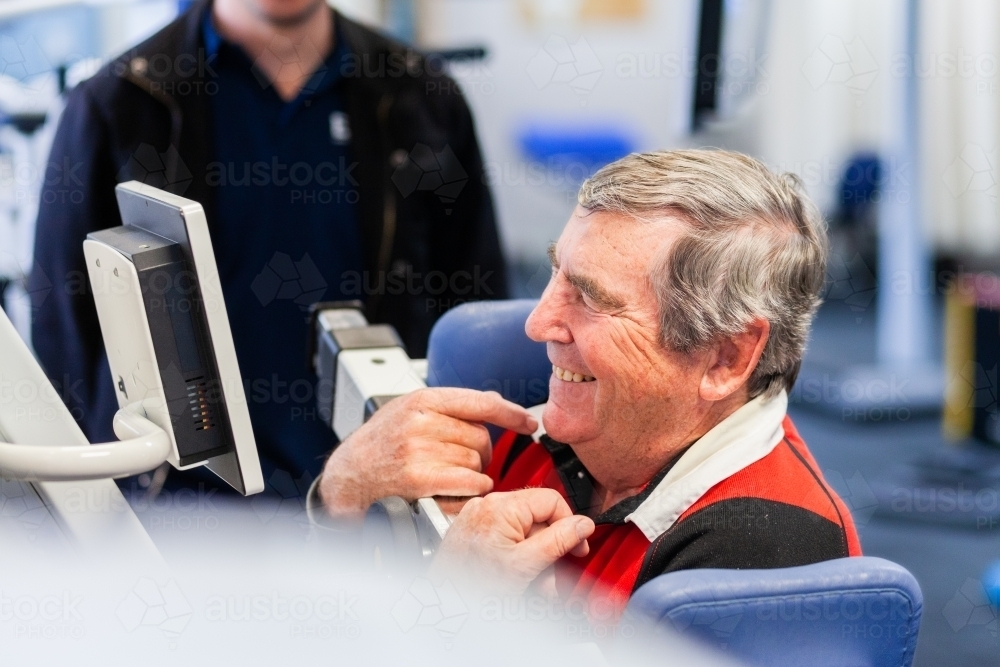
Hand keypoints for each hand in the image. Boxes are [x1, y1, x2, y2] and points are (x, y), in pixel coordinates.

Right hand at [318, 388, 537, 519]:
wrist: (350, 473)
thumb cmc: (381, 442)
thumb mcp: (411, 411)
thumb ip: (450, 406)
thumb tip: (493, 400)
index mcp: (422, 400)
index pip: (480, 402)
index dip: (510, 414)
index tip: (527, 422)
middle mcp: (420, 422)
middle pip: (481, 437)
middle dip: (482, 452)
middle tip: (467, 460)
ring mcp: (418, 450)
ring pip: (476, 461)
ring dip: (475, 473)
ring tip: (453, 474)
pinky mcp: (419, 479)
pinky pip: (469, 482)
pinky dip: (472, 489)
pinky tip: (459, 488)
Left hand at [429, 488, 595, 595]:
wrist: (442, 606)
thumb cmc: (472, 589)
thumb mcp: (526, 564)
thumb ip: (559, 540)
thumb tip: (583, 524)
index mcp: (501, 506)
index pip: (551, 500)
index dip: (569, 524)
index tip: (578, 545)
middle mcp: (487, 505)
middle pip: (538, 517)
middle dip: (551, 548)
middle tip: (557, 573)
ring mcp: (478, 518)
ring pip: (523, 531)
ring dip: (537, 558)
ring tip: (539, 586)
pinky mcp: (473, 531)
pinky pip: (506, 537)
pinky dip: (518, 557)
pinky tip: (521, 579)